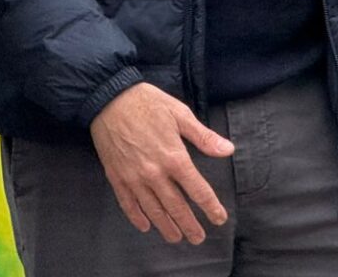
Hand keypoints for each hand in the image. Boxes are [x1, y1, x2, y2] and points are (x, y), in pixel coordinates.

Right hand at [89, 83, 233, 244]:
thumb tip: (228, 150)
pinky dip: (137, 218)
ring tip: (176, 238)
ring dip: (166, 227)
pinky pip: (128, 204)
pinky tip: (146, 225)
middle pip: (176, 207)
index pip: (197, 190)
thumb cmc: (147, 103)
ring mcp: (134, 178)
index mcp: (174, 157)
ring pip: (153, 210)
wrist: (109, 99)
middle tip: (198, 238)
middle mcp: (155, 173)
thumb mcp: (180, 114)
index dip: (210, 207)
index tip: (218, 218)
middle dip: (189, 225)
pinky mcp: (117, 178)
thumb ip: (204, 137)